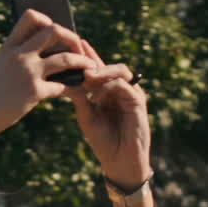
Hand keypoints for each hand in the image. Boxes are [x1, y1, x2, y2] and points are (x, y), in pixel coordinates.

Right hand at [0, 9, 95, 138]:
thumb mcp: (3, 66)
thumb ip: (21, 54)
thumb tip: (52, 47)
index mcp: (10, 46)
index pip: (31, 17)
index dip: (48, 20)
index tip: (55, 33)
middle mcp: (19, 55)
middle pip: (54, 31)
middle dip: (72, 38)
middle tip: (78, 47)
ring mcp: (27, 73)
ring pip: (66, 59)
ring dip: (82, 62)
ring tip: (90, 67)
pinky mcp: (34, 92)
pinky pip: (63, 85)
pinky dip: (74, 87)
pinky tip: (79, 89)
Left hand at [63, 40, 151, 188]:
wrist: (120, 162)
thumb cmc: (104, 141)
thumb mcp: (87, 117)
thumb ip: (81, 99)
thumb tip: (68, 81)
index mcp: (108, 91)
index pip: (99, 69)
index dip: (88, 56)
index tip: (74, 44)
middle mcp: (121, 90)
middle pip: (110, 66)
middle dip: (94, 60)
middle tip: (78, 59)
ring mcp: (132, 95)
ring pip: (121, 72)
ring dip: (103, 72)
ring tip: (87, 75)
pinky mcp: (139, 104)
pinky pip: (127, 87)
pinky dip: (112, 85)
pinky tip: (97, 89)